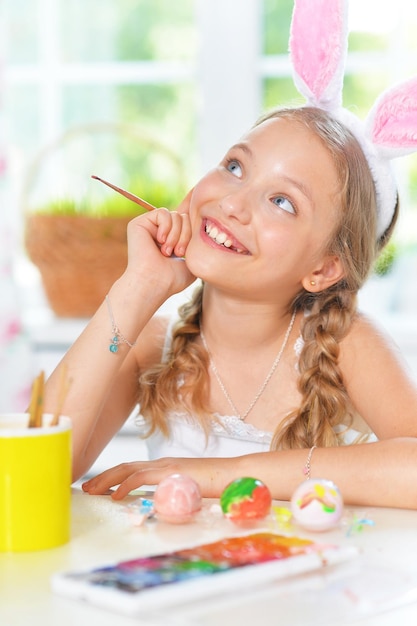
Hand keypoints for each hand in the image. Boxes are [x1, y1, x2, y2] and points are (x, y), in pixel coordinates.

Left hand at [81, 456, 238, 499]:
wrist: (235, 475)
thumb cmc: (217, 485)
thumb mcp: (189, 491)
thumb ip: (172, 495)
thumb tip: (158, 506)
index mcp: (165, 467)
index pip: (133, 469)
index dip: (113, 476)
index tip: (98, 486)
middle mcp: (162, 463)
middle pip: (125, 467)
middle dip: (103, 477)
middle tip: (85, 487)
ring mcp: (166, 466)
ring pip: (128, 470)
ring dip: (106, 479)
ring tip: (91, 490)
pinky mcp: (170, 472)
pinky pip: (141, 477)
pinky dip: (124, 485)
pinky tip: (114, 495)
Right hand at [124, 207, 195, 297]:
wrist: (154, 284)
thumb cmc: (172, 279)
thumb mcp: (191, 261)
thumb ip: (195, 245)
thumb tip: (203, 231)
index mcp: (169, 240)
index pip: (188, 224)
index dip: (191, 235)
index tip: (184, 254)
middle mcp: (157, 232)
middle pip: (183, 217)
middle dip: (185, 234)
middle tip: (177, 253)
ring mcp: (148, 228)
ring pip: (175, 215)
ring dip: (176, 234)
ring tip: (168, 251)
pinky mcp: (138, 223)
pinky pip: (163, 212)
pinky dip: (167, 227)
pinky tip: (161, 241)